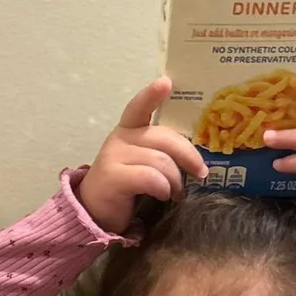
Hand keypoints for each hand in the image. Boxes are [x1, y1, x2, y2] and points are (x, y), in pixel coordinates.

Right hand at [77, 78, 207, 233]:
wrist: (95, 212)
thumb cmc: (126, 185)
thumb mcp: (144, 161)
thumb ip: (161, 151)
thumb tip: (196, 158)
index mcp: (129, 129)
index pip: (139, 107)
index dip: (152, 95)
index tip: (166, 83)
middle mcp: (120, 138)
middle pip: (164, 138)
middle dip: (189, 156)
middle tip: (200, 173)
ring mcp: (113, 156)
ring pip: (161, 160)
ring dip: (176, 180)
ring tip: (177, 192)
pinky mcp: (113, 177)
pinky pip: (150, 178)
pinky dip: (164, 188)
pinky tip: (164, 195)